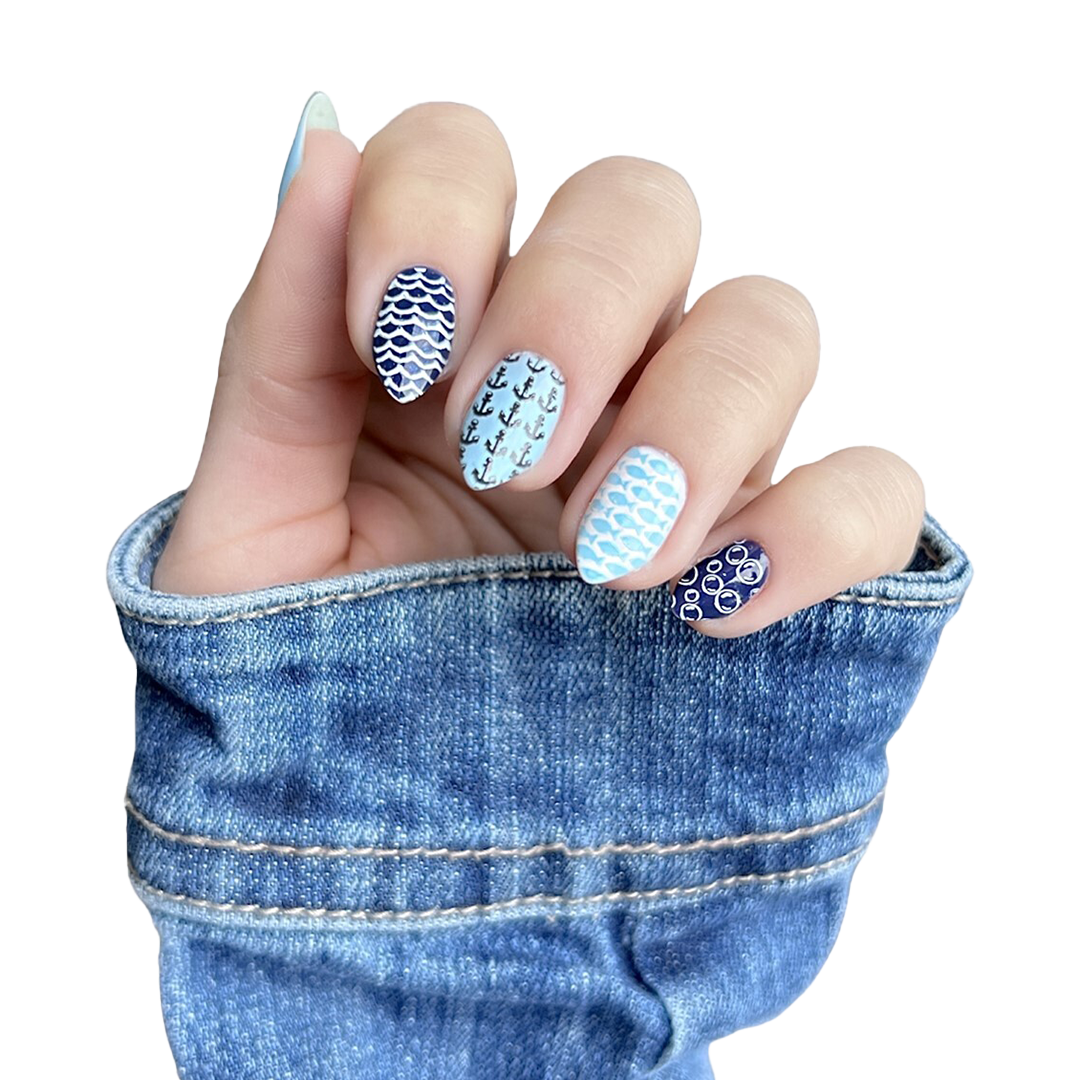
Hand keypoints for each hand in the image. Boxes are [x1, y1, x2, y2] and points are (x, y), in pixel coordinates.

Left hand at [153, 95, 924, 637]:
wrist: (393, 851)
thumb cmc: (311, 679)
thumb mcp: (257, 523)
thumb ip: (278, 347)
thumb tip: (319, 151)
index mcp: (439, 338)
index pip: (467, 161)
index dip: (442, 211)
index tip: (403, 341)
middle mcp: (578, 371)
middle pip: (641, 210)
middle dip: (578, 312)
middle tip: (513, 451)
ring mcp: (688, 457)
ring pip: (769, 325)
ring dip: (694, 423)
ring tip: (605, 557)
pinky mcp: (776, 557)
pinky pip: (869, 488)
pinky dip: (817, 528)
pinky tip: (716, 605)